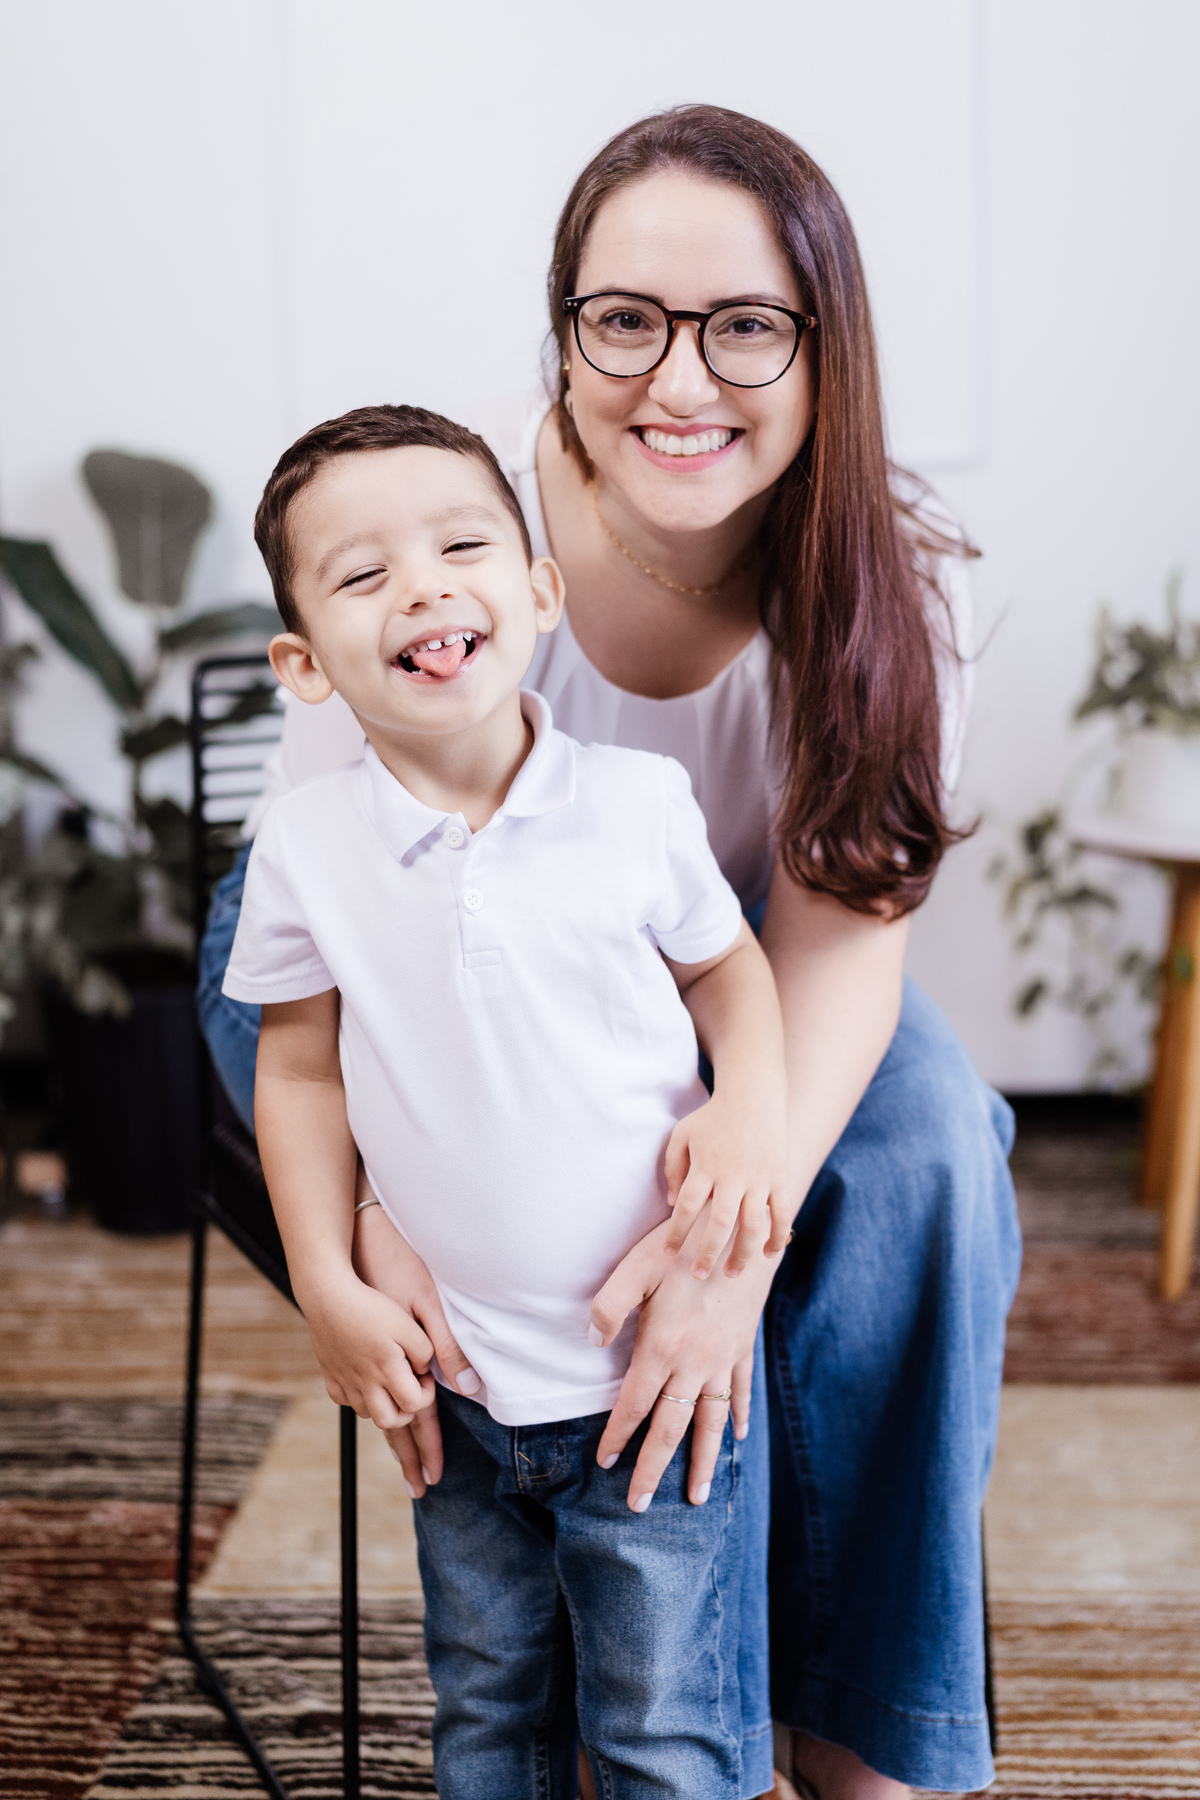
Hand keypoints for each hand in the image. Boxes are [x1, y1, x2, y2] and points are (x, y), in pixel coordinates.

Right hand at [301, 1266, 437, 1431]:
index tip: (424, 1375)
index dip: (426, 1394)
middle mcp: (365, 1382)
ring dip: (383, 1405)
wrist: (328, 1296)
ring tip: (389, 1382)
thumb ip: (423, 1351)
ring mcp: (345, 1381)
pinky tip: (364, 1378)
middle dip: (405, 1412)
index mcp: (387, 1371)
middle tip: (410, 1389)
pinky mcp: (330, 1374)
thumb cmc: (369, 1307)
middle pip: (388, 1421)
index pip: (413, 1405)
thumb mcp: (407, 1324)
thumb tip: (424, 1371)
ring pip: (366, 1413)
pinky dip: (357, 1397)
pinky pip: (344, 1400)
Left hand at [590, 1215, 780, 1511]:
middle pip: (670, 1428)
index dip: (618, 1436)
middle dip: (654, 1469)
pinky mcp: (742, 1347)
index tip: (605, 1463)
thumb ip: (608, 1307)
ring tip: (697, 1498)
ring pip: (710, 1423)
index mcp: (662, 1349)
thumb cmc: (682, 1245)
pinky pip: (740, 1392)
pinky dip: (738, 1418)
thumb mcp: (635, 1267)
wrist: (741, 1230)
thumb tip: (592, 1342)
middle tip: (640, 1506)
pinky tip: (738, 1439)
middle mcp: (694, 1364)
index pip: (634, 1405)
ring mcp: (722, 1359)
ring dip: (703, 1462)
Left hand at [662, 1084, 789, 1278]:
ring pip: (753, 1226)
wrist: (753, 1095)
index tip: (669, 1253)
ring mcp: (759, 1178)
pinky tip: (769, 1254)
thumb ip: (671, 1169)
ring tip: (731, 1273)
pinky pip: (782, 1213)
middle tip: (698, 1275)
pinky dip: (778, 1236)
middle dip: (708, 1254)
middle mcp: (732, 1176)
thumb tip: (671, 1206)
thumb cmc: (711, 1118)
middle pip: (719, 1224)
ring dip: (742, 1255)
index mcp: (704, 1166)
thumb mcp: (681, 1135)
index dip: (676, 1234)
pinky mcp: (779, 1178)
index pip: (685, 1208)